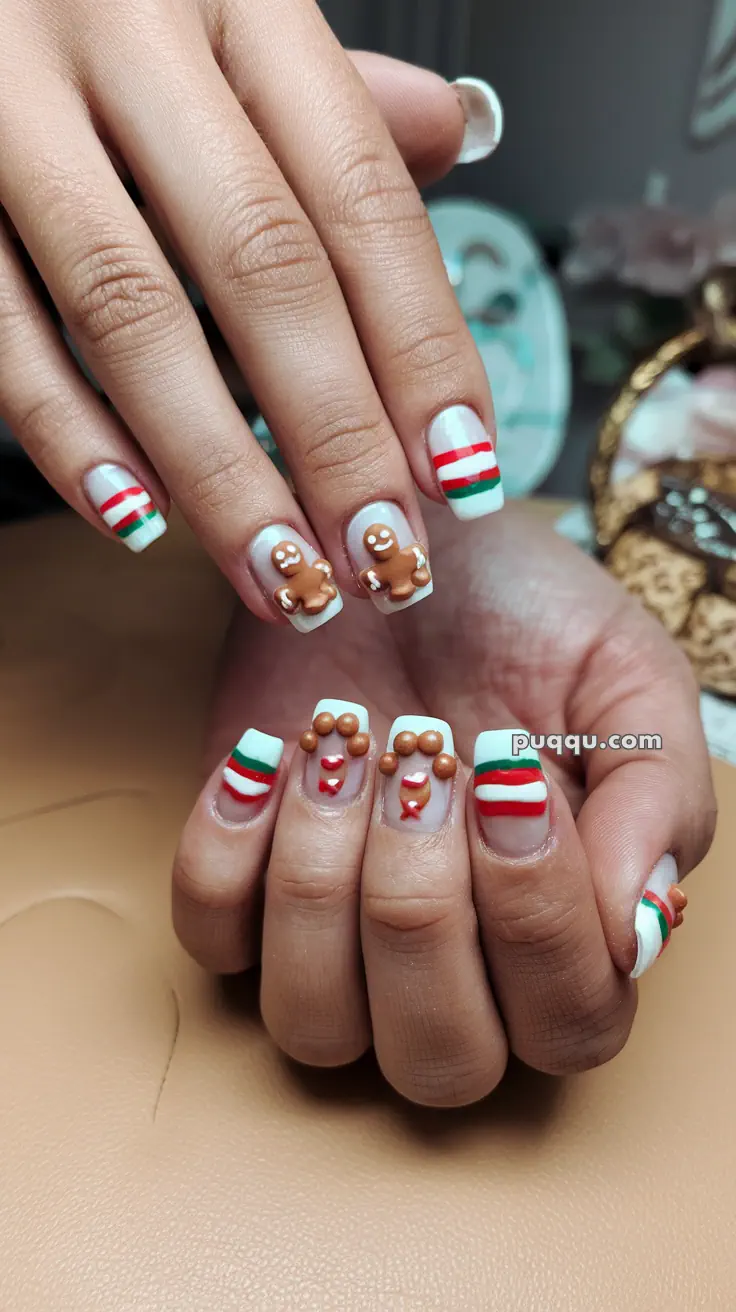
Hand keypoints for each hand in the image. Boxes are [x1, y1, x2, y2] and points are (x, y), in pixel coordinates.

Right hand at [0, 0, 503, 628]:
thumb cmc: (113, 0)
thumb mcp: (234, 12)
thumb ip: (335, 92)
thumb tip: (452, 138)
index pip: (362, 199)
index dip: (421, 349)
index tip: (461, 473)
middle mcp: (128, 36)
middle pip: (262, 267)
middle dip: (335, 436)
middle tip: (384, 558)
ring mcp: (12, 105)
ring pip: (131, 313)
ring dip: (216, 468)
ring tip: (281, 573)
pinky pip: (1, 327)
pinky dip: (70, 434)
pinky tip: (139, 519)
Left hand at [172, 505, 715, 1105]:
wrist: (409, 544)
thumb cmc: (531, 620)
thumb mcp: (628, 681)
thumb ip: (657, 802)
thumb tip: (638, 933)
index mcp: (568, 938)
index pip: (569, 1024)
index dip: (537, 920)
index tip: (509, 774)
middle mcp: (453, 969)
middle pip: (438, 1059)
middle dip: (422, 913)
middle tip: (423, 768)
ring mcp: (337, 942)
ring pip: (315, 1023)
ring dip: (324, 885)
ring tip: (343, 752)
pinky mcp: (243, 888)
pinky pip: (213, 938)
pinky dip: (230, 850)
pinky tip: (270, 754)